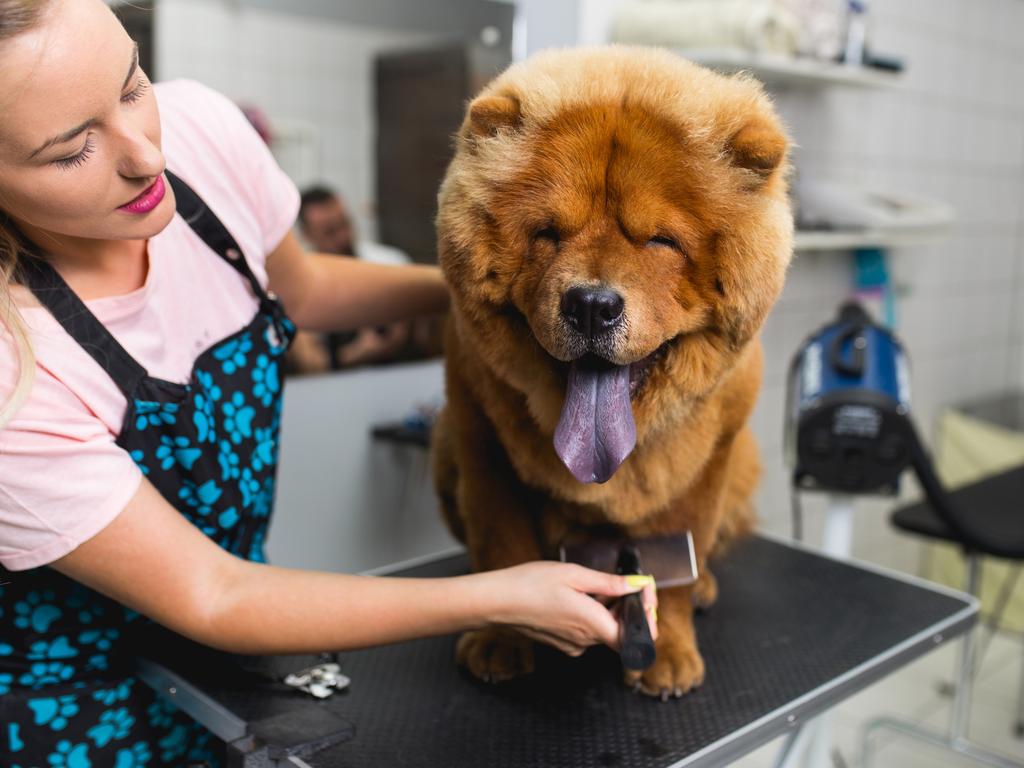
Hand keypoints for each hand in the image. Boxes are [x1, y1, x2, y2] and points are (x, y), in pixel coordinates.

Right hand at [475, 561, 657, 656]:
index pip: (635, 636)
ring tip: (594, 585)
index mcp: (592, 625)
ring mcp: (572, 644)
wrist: (497, 601)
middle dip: (628, 606)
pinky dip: (592, 613)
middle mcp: (585, 640)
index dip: (646, 617)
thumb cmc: (530, 585)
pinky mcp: (562, 642)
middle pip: (620, 629)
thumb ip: (609, 584)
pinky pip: (587, 629)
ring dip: (609, 608)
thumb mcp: (575, 575)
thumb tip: (637, 585)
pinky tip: (578, 595)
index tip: (643, 592)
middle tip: (623, 581)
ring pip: (603, 628)